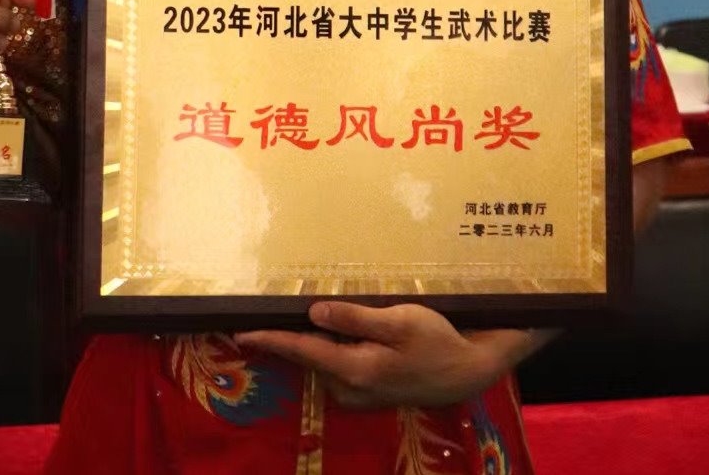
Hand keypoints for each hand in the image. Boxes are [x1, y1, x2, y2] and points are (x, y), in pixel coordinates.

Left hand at [236, 302, 522, 409]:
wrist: (466, 372)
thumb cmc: (436, 341)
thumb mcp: (399, 321)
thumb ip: (354, 318)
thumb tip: (314, 314)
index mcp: (354, 369)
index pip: (302, 350)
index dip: (271, 340)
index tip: (242, 333)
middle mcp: (349, 388)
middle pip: (308, 357)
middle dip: (286, 338)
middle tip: (265, 315)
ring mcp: (357, 394)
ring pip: (322, 362)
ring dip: (311, 342)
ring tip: (303, 316)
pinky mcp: (366, 392)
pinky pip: (336, 367)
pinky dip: (329, 350)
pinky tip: (337, 332)